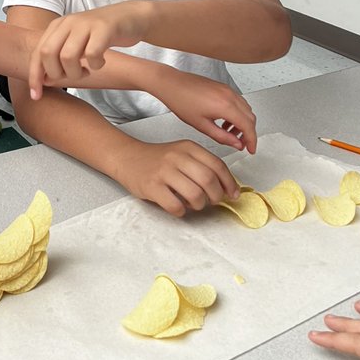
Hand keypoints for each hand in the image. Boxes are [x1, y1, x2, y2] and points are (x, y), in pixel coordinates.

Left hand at [29, 4, 147, 86]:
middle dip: (57, 74)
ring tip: (87, 71)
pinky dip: (95, 65)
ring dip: (76, 72)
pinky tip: (100, 63)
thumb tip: (43, 81)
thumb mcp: (75, 43)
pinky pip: (92, 54)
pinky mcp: (104, 28)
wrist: (131, 18)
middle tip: (73, 76)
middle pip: (48, 54)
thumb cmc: (101, 36)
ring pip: (67, 56)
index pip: (37, 53)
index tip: (37, 96)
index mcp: (58, 26)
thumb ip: (58, 58)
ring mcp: (86, 23)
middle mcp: (68, 22)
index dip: (35, 77)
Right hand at [116, 138, 239, 213]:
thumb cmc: (158, 159)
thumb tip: (226, 187)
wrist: (127, 157)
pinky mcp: (152, 187)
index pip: (217, 165)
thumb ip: (202, 165)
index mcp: (188, 148)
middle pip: (208, 180)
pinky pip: (175, 205)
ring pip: (194, 194)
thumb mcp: (182, 153)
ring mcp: (163, 172)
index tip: (233, 194)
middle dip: (216, 196)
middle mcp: (177, 157)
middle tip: (213, 201)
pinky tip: (178, 207)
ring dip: (199, 205)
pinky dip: (181, 211)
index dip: (229, 183)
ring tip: (195, 204)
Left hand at [154, 68, 256, 152]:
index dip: (252, 140)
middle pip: (250, 118)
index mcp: (225, 106)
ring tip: (229, 134)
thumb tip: (236, 144)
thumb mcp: (201, 125)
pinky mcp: (223, 87)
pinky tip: (225, 122)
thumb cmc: (181, 101)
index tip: (251, 149)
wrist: (171, 84)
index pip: (248, 126)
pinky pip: (238, 102)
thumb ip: (222, 137)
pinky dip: (237, 114)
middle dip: (248, 133)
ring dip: (242, 123)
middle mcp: (230, 95)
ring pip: (245, 109)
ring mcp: (227, 90)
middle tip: (241, 144)